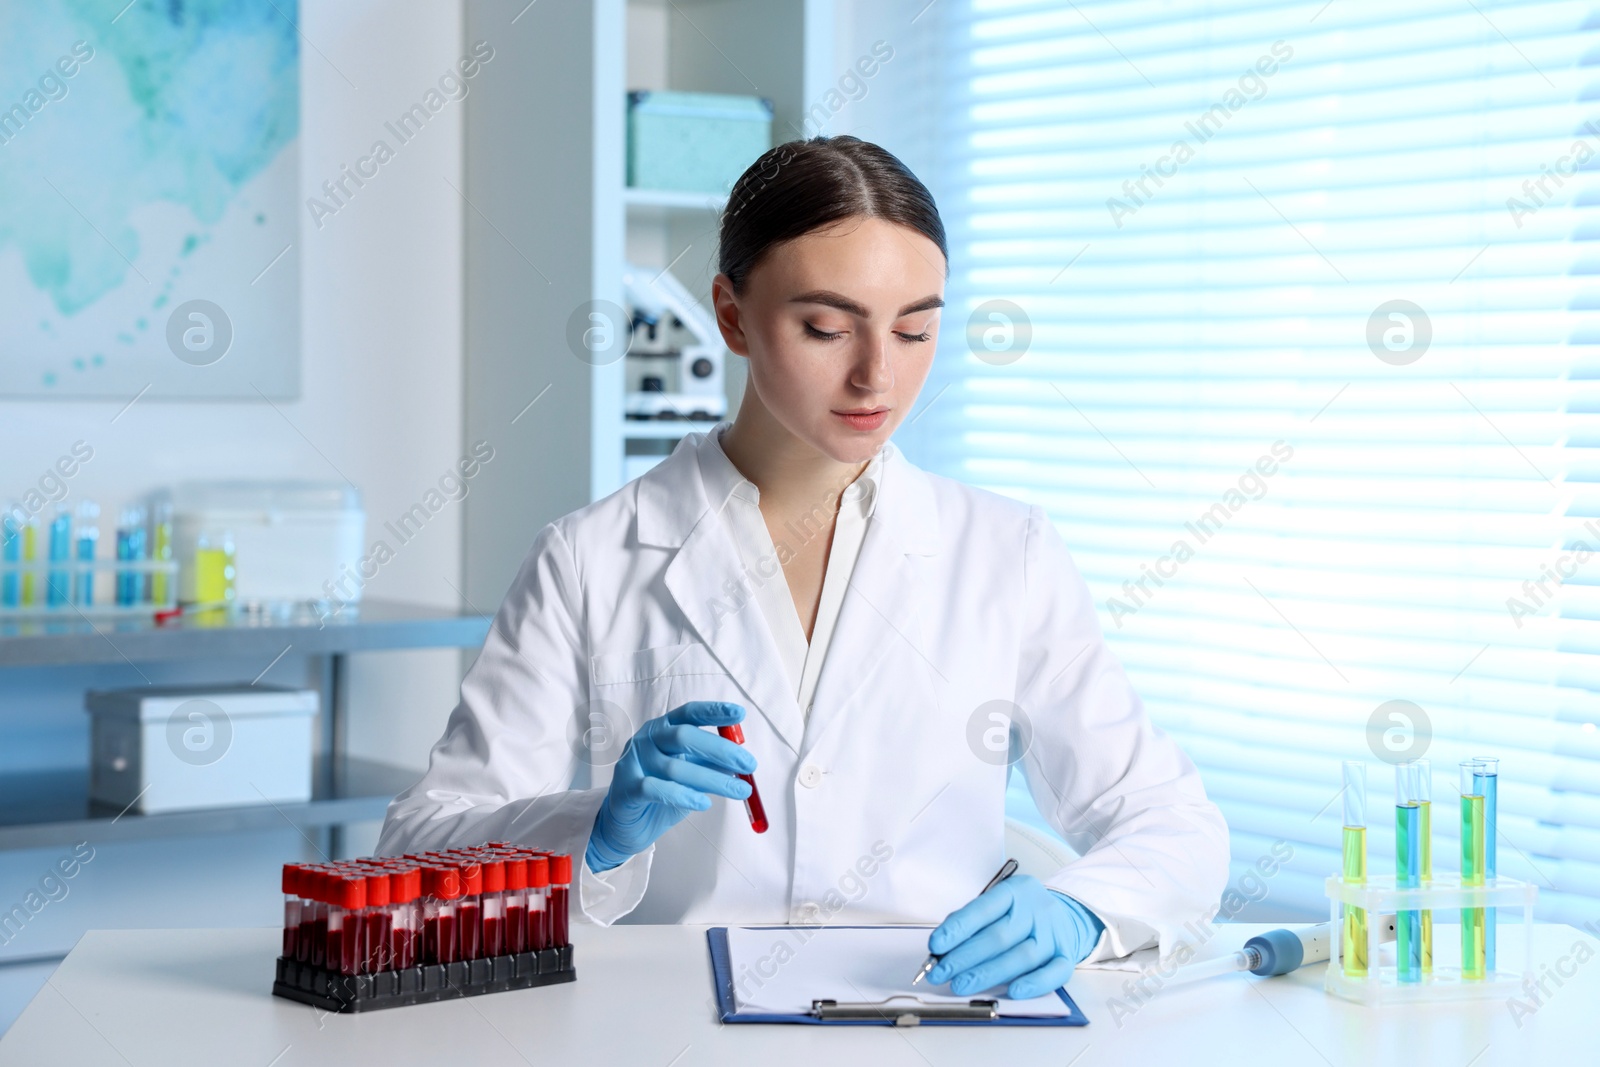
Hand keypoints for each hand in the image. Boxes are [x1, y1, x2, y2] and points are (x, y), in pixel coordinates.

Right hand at [585, 700, 755, 872]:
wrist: (625, 824)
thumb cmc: (661, 793)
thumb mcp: (690, 774)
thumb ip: (709, 764)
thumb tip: (741, 761)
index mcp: (662, 729)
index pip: (688, 713)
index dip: (713, 711)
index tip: (740, 714)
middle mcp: (646, 740)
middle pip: (684, 736)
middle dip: (720, 750)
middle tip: (749, 765)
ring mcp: (633, 762)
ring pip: (675, 767)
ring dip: (713, 780)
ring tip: (739, 791)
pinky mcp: (626, 788)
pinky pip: (656, 789)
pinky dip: (683, 795)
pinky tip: (703, 803)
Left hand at [926, 875, 1104, 998]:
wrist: (1067, 915)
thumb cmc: (1023, 913)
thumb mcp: (999, 904)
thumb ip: (973, 921)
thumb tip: (943, 947)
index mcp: (1015, 891)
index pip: (983, 909)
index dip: (958, 929)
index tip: (936, 946)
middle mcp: (1036, 910)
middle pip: (998, 937)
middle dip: (964, 958)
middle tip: (940, 973)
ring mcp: (1053, 934)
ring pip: (1020, 957)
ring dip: (987, 974)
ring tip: (961, 985)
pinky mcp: (1066, 956)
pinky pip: (1053, 972)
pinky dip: (1033, 984)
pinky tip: (1013, 991)